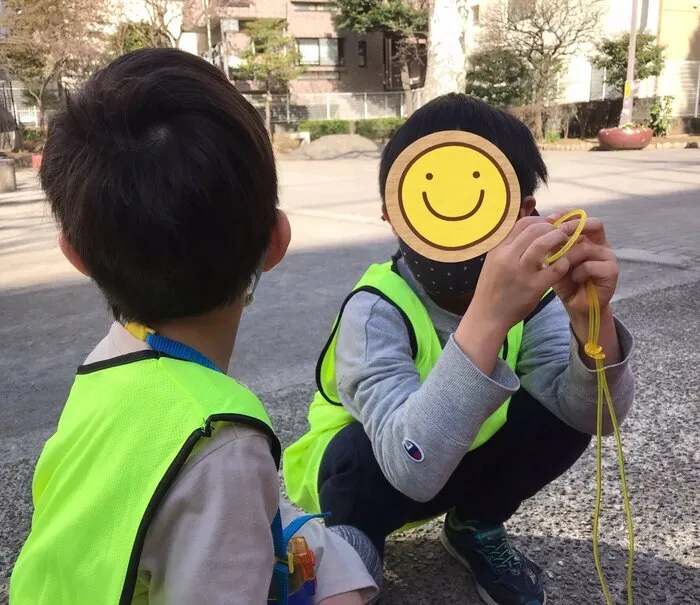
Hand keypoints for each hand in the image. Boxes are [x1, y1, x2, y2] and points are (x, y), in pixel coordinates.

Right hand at [455, 216, 569, 375]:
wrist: (487, 316)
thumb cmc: (493, 288)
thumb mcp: (494, 262)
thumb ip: (509, 246)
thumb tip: (529, 229)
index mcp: (498, 249)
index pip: (521, 223)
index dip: (540, 220)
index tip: (549, 225)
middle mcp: (507, 257)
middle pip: (534, 229)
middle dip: (552, 227)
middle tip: (562, 232)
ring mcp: (520, 272)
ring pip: (543, 243)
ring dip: (559, 238)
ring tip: (565, 241)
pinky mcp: (533, 287)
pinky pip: (554, 268)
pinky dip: (563, 262)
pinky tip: (564, 264)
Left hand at [546, 210, 618, 317]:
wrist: (576, 304)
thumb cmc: (565, 280)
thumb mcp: (555, 259)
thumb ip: (553, 244)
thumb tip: (543, 226)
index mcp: (588, 238)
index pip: (581, 218)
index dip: (566, 215)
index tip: (549, 219)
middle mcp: (600, 244)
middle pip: (593, 224)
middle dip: (573, 227)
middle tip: (557, 234)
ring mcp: (608, 256)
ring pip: (586, 247)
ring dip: (569, 257)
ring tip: (561, 268)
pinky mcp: (612, 271)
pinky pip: (590, 265)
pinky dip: (578, 273)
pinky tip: (574, 280)